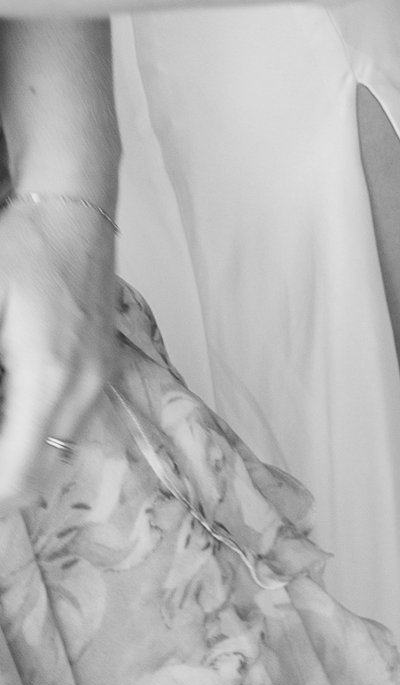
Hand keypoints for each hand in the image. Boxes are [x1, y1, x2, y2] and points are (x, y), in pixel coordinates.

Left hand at [0, 191, 116, 509]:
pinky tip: (11, 399)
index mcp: (47, 379)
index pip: (16, 477)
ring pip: (55, 452)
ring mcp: (100, 378)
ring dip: (16, 454)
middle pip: (37, 476)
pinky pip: (70, 424)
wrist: (75, 205)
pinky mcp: (104, 365)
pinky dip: (35, 430)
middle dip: (1, 480)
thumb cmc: (19, 249)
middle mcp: (83, 387)